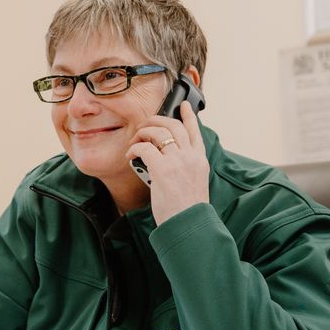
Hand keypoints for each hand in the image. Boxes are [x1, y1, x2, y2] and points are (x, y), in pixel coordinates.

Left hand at [126, 101, 208, 223]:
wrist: (188, 224)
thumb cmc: (187, 209)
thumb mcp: (195, 183)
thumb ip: (186, 168)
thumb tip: (166, 160)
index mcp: (200, 160)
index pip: (194, 131)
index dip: (188, 116)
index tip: (183, 105)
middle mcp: (190, 156)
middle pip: (174, 125)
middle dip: (156, 120)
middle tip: (145, 124)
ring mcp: (177, 161)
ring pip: (158, 132)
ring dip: (142, 133)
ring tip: (135, 140)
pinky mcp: (162, 169)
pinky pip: (144, 148)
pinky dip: (134, 148)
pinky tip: (130, 155)